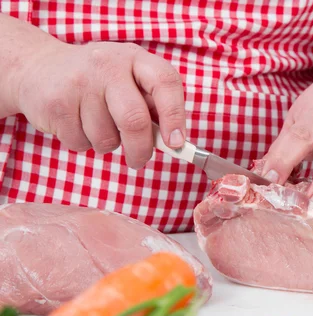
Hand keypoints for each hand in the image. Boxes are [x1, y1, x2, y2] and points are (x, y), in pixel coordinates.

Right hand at [13, 39, 186, 168]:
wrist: (38, 66)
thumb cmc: (98, 82)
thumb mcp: (129, 81)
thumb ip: (152, 106)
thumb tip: (174, 143)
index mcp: (136, 58)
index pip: (165, 82)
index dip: (175, 116)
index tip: (176, 144)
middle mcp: (108, 65)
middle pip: (135, 120)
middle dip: (141, 149)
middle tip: (139, 160)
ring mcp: (80, 82)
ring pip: (107, 138)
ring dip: (107, 144)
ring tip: (97, 125)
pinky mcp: (56, 103)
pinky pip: (81, 143)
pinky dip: (83, 143)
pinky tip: (76, 123)